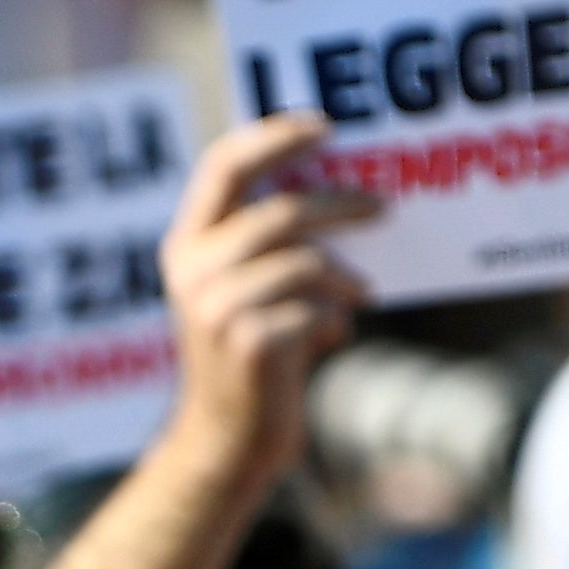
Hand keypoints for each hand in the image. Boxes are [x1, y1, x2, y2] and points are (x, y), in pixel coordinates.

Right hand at [163, 113, 363, 474]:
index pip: (223, 166)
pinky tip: (332, 335)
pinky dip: (334, 318)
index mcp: (186, 245)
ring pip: (305, 260)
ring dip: (343, 276)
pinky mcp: (248, 343)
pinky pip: (314, 307)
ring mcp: (216, 308)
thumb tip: (347, 194)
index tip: (324, 127)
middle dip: (341, 205)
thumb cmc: (251, 357)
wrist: (227, 441)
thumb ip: (270, 243)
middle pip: (281, 211)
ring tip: (359, 293)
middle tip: (382, 206)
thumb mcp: (244, 290)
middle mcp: (192, 271)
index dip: (273, 137)